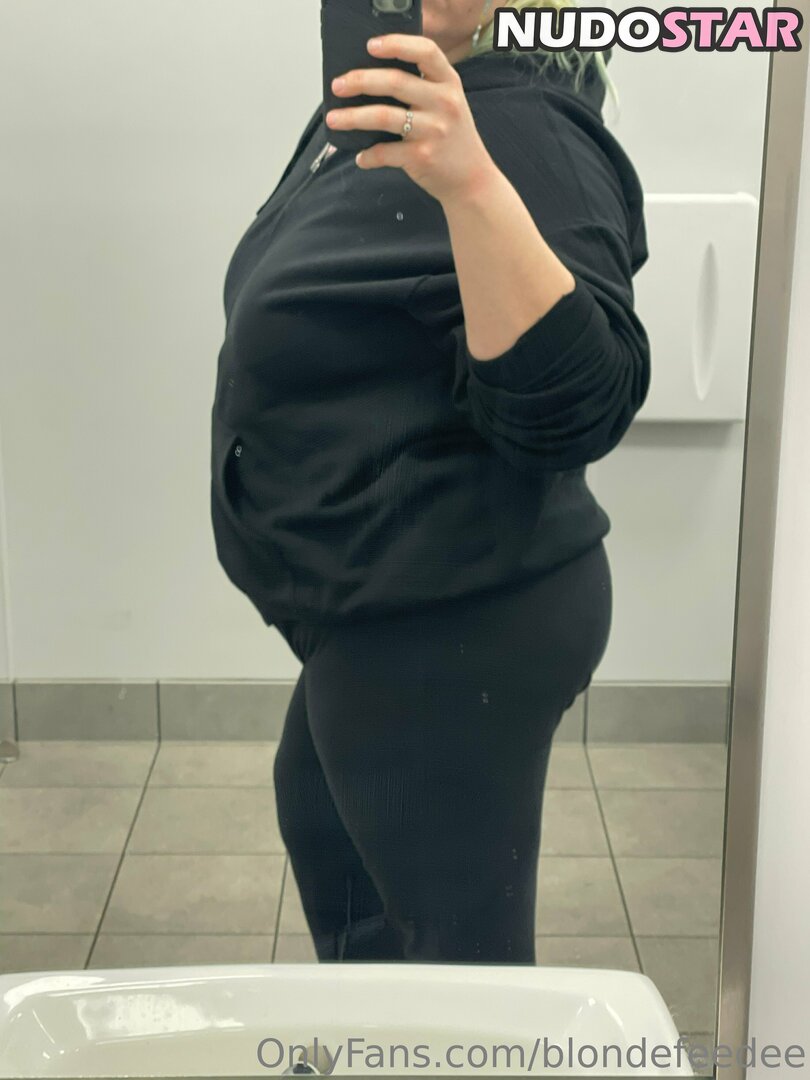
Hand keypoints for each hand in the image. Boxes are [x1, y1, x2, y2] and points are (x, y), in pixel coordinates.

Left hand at [325, 34, 498, 204]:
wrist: (472, 180)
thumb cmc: (453, 139)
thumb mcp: (449, 103)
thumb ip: (423, 86)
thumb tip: (374, 78)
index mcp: (449, 83)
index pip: (425, 51)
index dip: (396, 44)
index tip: (370, 45)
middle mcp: (443, 103)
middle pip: (395, 82)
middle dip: (360, 81)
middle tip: (338, 85)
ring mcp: (433, 131)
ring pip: (384, 116)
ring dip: (352, 118)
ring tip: (333, 119)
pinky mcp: (422, 157)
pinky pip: (385, 152)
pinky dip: (368, 156)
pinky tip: (361, 158)